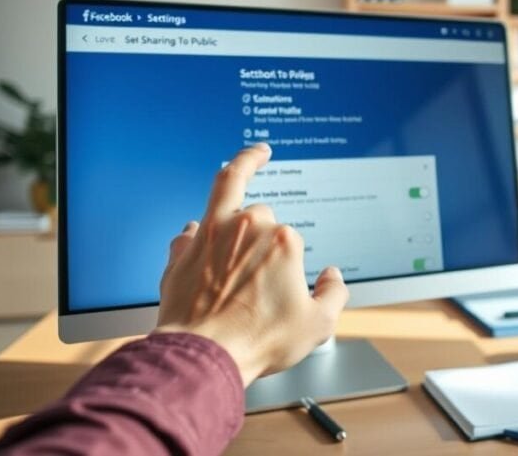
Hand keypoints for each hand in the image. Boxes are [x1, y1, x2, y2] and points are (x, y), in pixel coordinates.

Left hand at [155, 143, 348, 384]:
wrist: (204, 355)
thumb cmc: (258, 340)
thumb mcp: (317, 325)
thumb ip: (334, 294)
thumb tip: (332, 278)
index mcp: (283, 241)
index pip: (292, 236)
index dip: (294, 258)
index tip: (293, 275)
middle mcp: (247, 228)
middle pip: (261, 212)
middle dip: (265, 227)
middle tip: (263, 257)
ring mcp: (211, 236)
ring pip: (224, 189)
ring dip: (236, 180)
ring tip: (244, 163)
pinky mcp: (183, 252)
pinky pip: (189, 226)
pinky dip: (196, 226)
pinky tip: (196, 226)